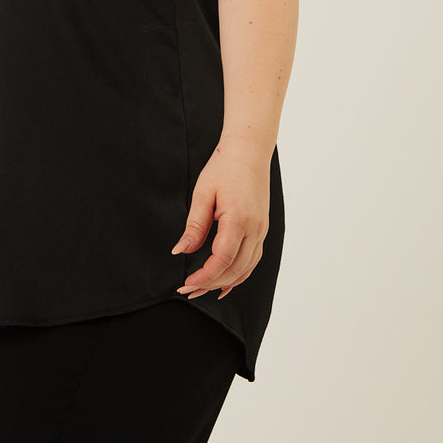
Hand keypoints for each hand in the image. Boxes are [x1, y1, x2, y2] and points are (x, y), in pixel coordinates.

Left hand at [171, 139, 270, 300]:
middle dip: (210, 284)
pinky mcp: (262, 229)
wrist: (249, 151)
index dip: (204, 276)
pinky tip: (225, 282)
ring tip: (201, 290)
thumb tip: (180, 251)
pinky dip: (239, 275)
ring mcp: (261, 230)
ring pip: (246, 269)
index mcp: (239, 219)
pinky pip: (253, 260)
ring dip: (224, 283)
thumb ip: (194, 226)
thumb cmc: (224, 167)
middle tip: (187, 291)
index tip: (186, 284)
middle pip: (235, 269)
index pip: (222, 259)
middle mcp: (255, 229)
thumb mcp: (203, 193)